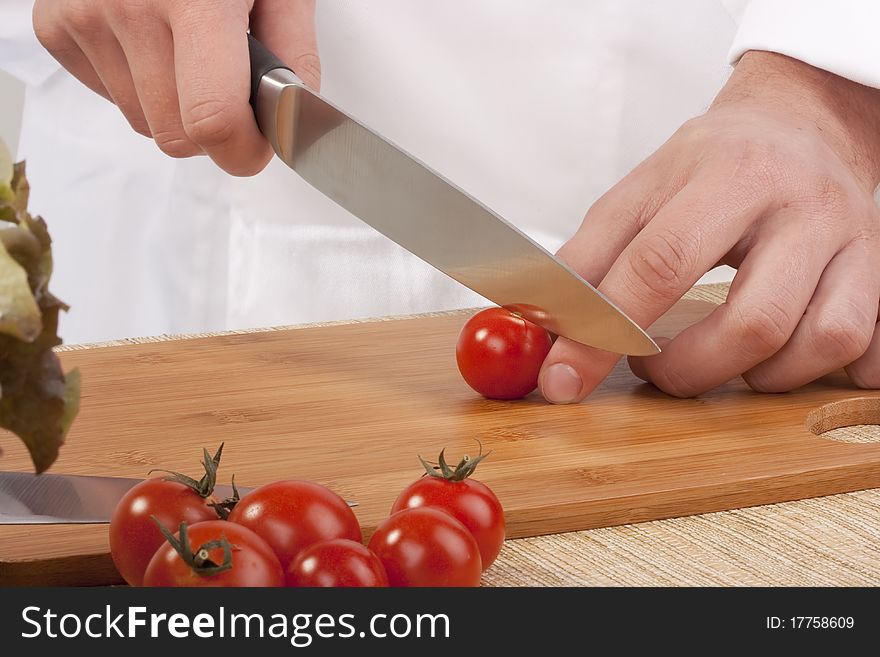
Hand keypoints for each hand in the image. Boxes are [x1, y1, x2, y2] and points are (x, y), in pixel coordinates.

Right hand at [33, 0, 319, 175]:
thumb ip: (294, 53)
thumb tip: (291, 122)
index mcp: (196, 0)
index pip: (211, 120)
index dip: (242, 151)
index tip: (258, 146)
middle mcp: (129, 6)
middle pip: (175, 135)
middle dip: (211, 130)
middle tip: (229, 88)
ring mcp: (84, 16)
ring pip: (142, 122)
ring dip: (173, 106)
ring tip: (188, 50)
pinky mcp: (55, 25)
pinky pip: (109, 97)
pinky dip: (137, 85)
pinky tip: (153, 41)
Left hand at [540, 51, 879, 402]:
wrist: (803, 124)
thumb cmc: (715, 163)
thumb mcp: (640, 191)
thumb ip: (589, 255)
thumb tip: (544, 321)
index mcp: (730, 176)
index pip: (660, 263)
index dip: (604, 331)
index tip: (564, 376)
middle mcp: (803, 208)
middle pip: (752, 322)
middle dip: (687, 370)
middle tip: (651, 367)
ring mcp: (854, 242)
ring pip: (819, 343)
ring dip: (753, 377)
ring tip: (715, 358)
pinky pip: (867, 349)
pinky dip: (819, 374)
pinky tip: (782, 360)